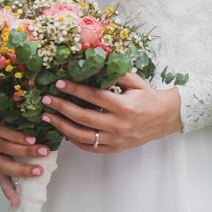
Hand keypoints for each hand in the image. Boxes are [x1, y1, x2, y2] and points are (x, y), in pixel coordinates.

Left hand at [0, 95, 49, 206]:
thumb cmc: (8, 121)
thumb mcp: (17, 138)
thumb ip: (28, 149)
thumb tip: (49, 157)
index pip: (2, 177)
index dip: (8, 190)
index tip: (16, 203)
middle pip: (5, 166)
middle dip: (22, 170)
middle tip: (40, 171)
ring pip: (7, 148)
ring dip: (26, 150)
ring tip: (43, 149)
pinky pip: (3, 132)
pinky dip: (18, 136)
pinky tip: (31, 136)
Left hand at [40, 72, 181, 154]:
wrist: (165, 118)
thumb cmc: (148, 97)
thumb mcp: (135, 81)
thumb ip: (114, 73)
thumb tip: (91, 63)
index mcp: (124, 106)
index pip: (93, 97)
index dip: (74, 89)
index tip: (59, 82)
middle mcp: (119, 125)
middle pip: (84, 118)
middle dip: (62, 107)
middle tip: (46, 99)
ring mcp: (117, 139)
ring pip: (84, 136)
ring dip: (62, 126)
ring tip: (48, 116)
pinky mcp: (115, 148)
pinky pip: (91, 148)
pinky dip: (75, 141)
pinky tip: (64, 131)